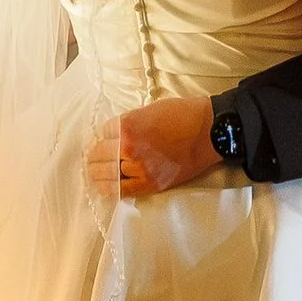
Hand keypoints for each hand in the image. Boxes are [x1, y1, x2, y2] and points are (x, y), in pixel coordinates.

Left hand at [86, 96, 217, 198]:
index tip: (104, 139)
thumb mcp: (149, 109)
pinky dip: (110, 189)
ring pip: (107, 174)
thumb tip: (114, 133)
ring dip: (99, 173)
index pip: (102, 133)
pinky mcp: (151, 184)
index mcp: (127, 126)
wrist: (209, 132)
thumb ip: (129, 122)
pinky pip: (122, 191)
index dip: (103, 135)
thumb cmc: (182, 114)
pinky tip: (103, 187)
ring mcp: (139, 169)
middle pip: (99, 155)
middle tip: (92, 158)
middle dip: (95, 156)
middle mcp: (128, 149)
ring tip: (94, 172)